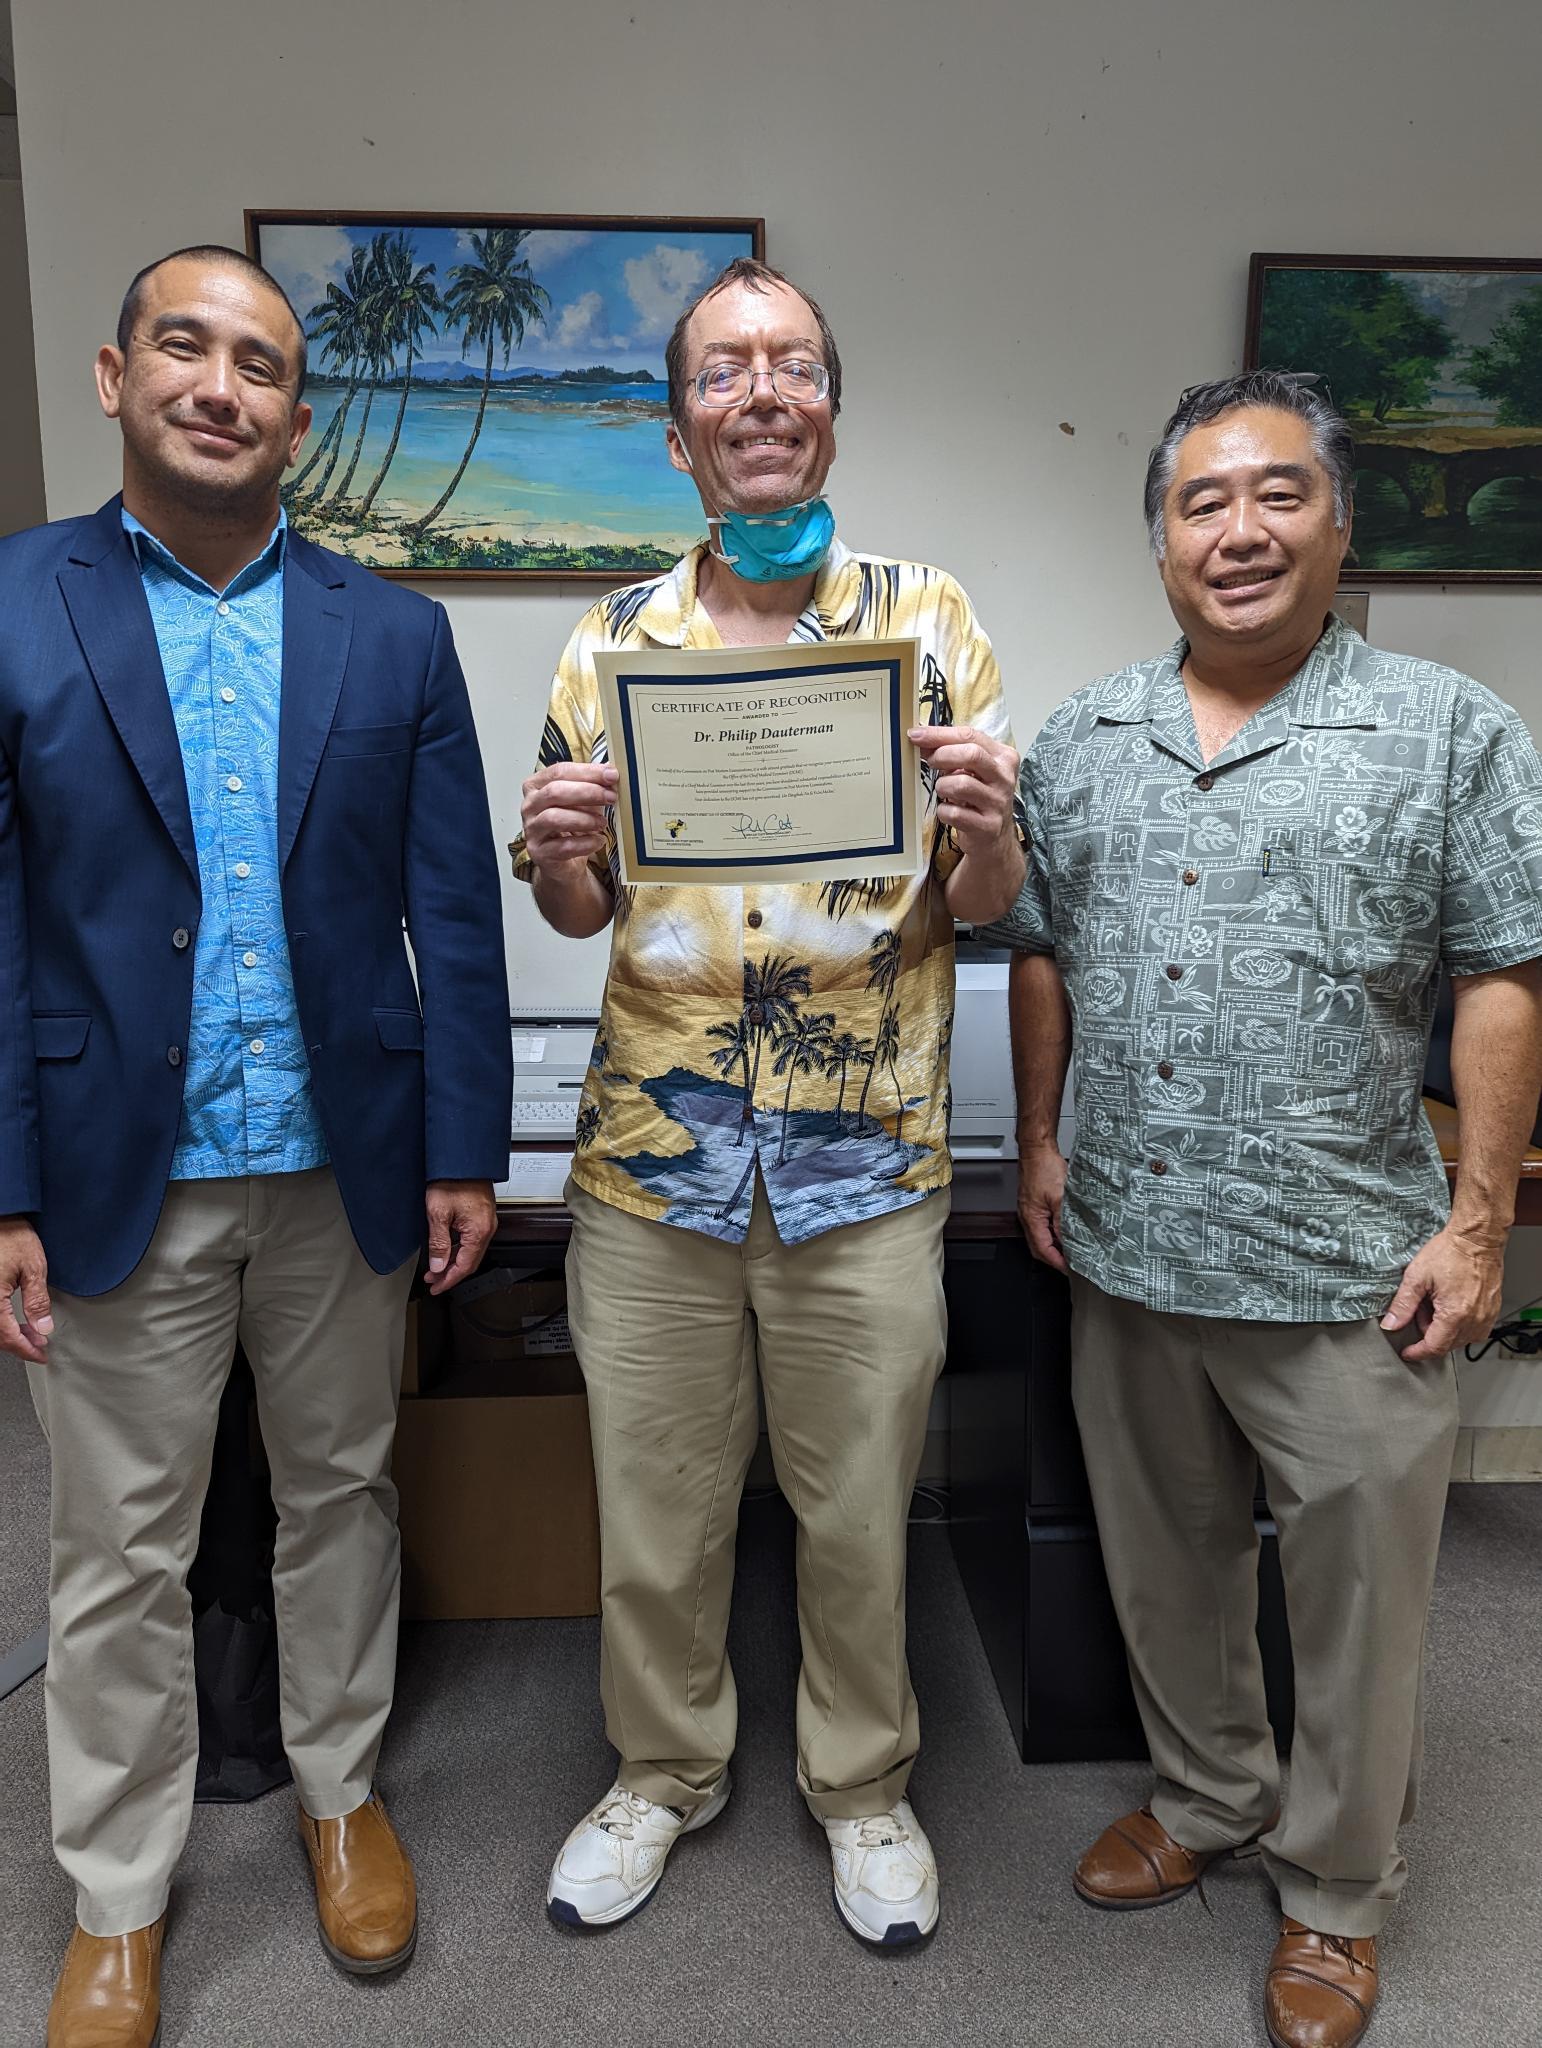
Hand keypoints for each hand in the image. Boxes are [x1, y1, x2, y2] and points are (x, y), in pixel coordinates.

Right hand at [0, 1216, 52, 1362]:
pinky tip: (13, 1321)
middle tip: (39, 1345)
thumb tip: (43, 1327)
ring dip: (9, 1334)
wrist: (0, 1216)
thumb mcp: (33, 1268)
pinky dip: (1, 1322)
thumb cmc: (11, 1235)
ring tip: (30, 1334)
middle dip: (18, 1344)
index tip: (40, 1355)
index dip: (25, 1350)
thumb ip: (37, 1301)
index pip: (7, 1337)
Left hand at [424, 1180, 497, 1294]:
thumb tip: (438, 1265)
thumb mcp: (438, 1214)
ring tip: (435, 1267)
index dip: (448, 1280)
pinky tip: (446, 1250)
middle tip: (433, 1281)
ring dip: (453, 1262)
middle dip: (450, 1274)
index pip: (464, 1266)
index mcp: (479, 1231)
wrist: (462, 1160)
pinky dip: (458, 1249)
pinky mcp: (481, 1216)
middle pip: (470, 1262)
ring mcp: (485, 1222)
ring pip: (470, 1252)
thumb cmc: (453, 1180)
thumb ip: (438, 1243)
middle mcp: (486, 1228)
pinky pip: (471, 1240)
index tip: (436, 1287)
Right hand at [520, 760, 617, 878]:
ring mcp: (531, 829)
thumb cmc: (571, 825)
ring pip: (554, 818)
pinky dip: (585, 843)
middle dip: (587, 792)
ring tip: (602, 823)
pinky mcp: (538, 852)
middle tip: (610, 797)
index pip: (560, 771)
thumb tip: (611, 773)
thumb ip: (594, 786)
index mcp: (537, 785)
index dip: (587, 772)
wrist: (563, 860)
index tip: (611, 775)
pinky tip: (598, 841)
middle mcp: (530, 805)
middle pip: (555, 791)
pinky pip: (563, 846)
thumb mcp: (582, 801)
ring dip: (585, 819)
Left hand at [909, 725, 1019, 858]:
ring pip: (961, 784)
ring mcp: (998, 802)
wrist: (994, 837)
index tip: (917, 735)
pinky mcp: (988, 826)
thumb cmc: (978, 797)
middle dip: (942, 755)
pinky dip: (944, 811)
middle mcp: (1005, 778)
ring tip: (945, 790)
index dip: (940, 734)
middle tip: (930, 762)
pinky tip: (949, 811)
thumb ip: (951, 751)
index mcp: (1003, 757)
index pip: (971, 736)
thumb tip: (921, 738)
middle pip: (972, 755)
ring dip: (943, 786)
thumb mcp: (971, 770)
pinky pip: (955, 813)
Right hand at [1016, 1143, 1068, 1273]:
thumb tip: (1069, 1239)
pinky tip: (1065, 1230)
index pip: (1043, 1250)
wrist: (1037, 1150)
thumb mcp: (1060, 1198)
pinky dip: (1053, 1233)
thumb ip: (1063, 1221)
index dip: (1057, 1262)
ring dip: (1054, 1245)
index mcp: (1031, 1219)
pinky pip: (1042, 1225)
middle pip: (1039, 1247)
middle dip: (1054, 1258)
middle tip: (1070, 1264)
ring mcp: (1030, 1211)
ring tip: (1071, 1249)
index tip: (1069, 1269)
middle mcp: (1027, 1217)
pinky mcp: (1034, 1204)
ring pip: (1041, 1237)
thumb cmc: (1044, 1168)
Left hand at [1380, 1225, 1503, 1361]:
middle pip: (1447, 1344)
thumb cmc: (1450, 1252)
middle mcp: (1475, 1320)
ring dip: (1443, 1328)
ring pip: (1460, 1338)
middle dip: (1428, 1333)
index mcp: (1455, 1314)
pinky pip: (1473, 1329)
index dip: (1418, 1352)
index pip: (1435, 1347)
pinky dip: (1458, 1323)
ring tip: (1436, 1302)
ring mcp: (1487, 1316)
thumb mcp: (1417, 1277)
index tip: (1408, 1353)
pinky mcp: (1492, 1311)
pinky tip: (1451, 1304)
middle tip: (1420, 1308)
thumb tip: (1391, 1324)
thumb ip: (1403, 1305)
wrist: (1477, 1239)